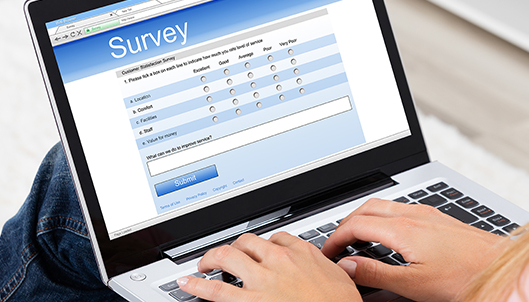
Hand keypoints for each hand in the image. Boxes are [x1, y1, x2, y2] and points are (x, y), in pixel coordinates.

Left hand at [176, 232, 361, 301]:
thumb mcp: (341, 279)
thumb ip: (326, 267)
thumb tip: (326, 264)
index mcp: (302, 253)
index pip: (277, 238)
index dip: (265, 244)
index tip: (261, 250)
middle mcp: (279, 261)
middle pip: (248, 242)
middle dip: (234, 246)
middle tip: (227, 254)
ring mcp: (262, 280)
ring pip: (228, 256)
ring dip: (212, 257)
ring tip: (204, 263)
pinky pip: (216, 289)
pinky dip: (197, 284)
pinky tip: (187, 282)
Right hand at [321, 199, 508, 301]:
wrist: (501, 265)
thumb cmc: (464, 276)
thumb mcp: (414, 284)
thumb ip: (377, 274)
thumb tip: (347, 266)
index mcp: (403, 229)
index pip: (355, 225)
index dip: (335, 238)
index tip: (327, 252)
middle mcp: (413, 214)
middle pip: (365, 208)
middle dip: (345, 223)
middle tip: (336, 244)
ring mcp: (426, 213)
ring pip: (383, 206)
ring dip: (363, 218)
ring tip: (356, 239)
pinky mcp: (437, 217)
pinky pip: (399, 209)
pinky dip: (382, 219)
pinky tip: (388, 235)